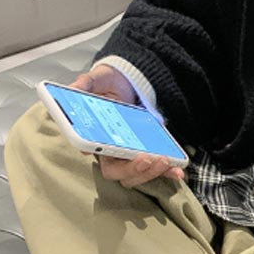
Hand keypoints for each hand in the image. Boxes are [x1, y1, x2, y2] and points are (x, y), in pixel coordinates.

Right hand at [70, 64, 185, 187]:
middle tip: (146, 158)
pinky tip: (177, 171)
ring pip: (136, 174)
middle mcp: (111, 150)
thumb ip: (86, 83)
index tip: (106, 153)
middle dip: (133, 170)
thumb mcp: (97, 79)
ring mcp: (129, 154)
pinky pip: (155, 167)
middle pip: (117, 172)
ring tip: (164, 160)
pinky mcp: (147, 152)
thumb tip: (75, 88)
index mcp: (95, 136)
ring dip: (151, 173)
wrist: (127, 82)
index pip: (96, 153)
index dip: (101, 155)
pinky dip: (167, 172)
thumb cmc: (108, 84)